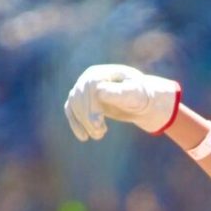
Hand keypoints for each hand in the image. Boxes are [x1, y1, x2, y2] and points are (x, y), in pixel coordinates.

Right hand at [64, 64, 180, 140]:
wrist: (140, 101)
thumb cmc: (139, 96)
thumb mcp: (135, 94)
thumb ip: (121, 92)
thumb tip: (99, 92)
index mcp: (101, 73)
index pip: (90, 87)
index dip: (92, 106)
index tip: (98, 123)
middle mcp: (88, 77)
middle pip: (79, 97)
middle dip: (87, 117)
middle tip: (100, 133)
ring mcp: (83, 88)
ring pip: (74, 105)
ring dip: (84, 123)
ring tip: (99, 135)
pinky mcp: (81, 100)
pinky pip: (70, 110)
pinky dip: (75, 124)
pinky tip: (83, 137)